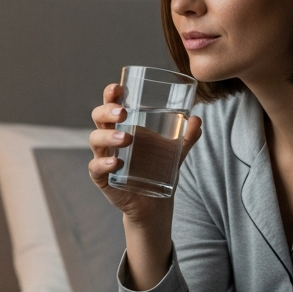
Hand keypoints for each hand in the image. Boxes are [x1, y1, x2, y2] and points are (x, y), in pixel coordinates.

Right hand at [88, 83, 202, 221]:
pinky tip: (116, 162)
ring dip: (108, 136)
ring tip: (126, 138)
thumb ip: (187, 136)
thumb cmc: (159, 171)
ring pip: (95, 140)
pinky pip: (96, 168)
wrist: (155, 204)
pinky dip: (104, 163)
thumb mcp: (176, 151)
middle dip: (106, 111)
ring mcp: (104, 158)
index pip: (112, 105)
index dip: (111, 95)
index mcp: (124, 127)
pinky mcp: (103, 178)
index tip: (118, 87)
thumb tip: (197, 119)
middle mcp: (110, 140)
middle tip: (123, 113)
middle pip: (98, 118)